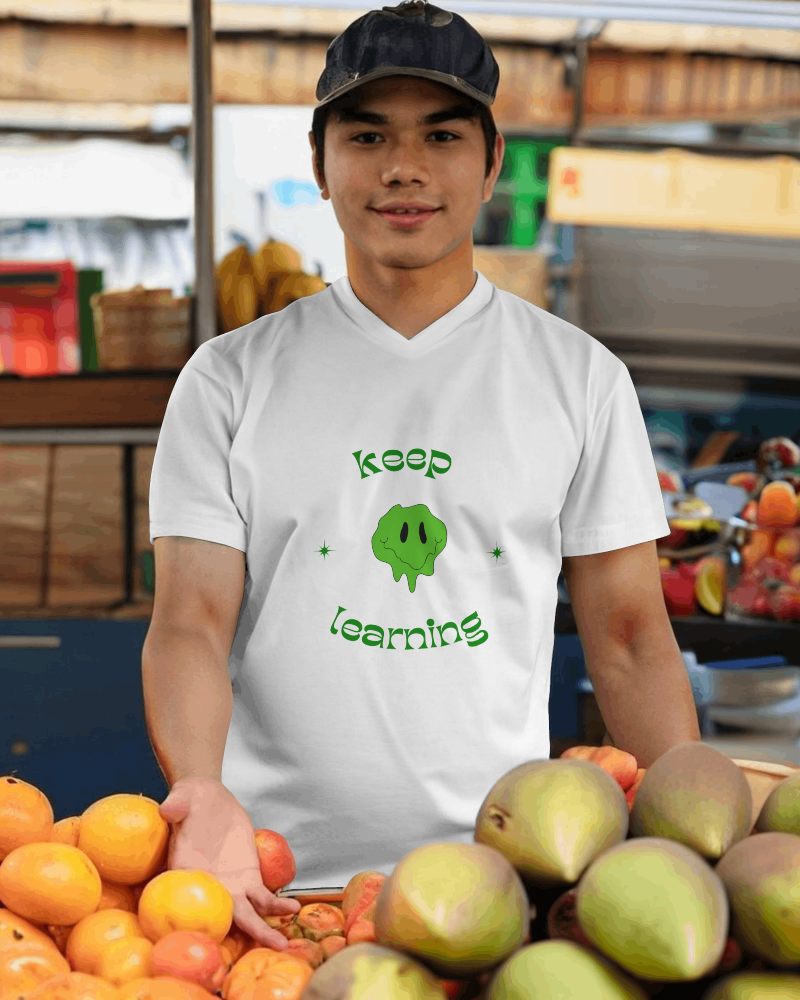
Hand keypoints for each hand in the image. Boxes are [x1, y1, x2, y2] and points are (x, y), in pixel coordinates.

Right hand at [158, 778, 300, 949]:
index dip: (200, 926)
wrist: (209, 799)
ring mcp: (230, 887)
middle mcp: (208, 889)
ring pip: (247, 914)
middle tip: (266, 946)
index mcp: (185, 876)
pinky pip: (263, 897)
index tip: (215, 940)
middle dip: (247, 933)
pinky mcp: (248, 878)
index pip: (189, 907)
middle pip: (226, 918)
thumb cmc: (189, 799)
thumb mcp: (183, 796)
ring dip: (264, 929)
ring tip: (282, 942)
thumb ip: (176, 804)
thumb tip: (169, 808)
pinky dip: (277, 904)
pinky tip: (293, 908)